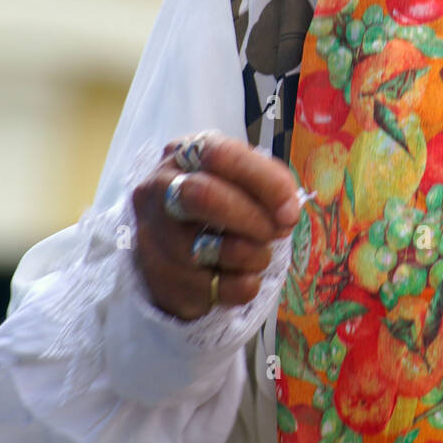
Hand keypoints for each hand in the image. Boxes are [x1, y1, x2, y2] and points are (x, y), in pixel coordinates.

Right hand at [131, 133, 300, 320]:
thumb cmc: (219, 205)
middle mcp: (159, 189)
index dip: (264, 182)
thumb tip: (287, 213)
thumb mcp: (241, 180)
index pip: (221, 155)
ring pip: (207, 248)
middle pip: (203, 196)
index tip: (289, 211)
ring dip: (251, 255)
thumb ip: (270, 185)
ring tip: (258, 255)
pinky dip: (242, 285)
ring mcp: (153, 235)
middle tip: (277, 232)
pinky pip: (214, 288)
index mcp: (184, 154)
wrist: (175, 252)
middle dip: (252, 219)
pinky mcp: (159, 279)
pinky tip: (241, 277)